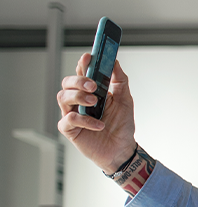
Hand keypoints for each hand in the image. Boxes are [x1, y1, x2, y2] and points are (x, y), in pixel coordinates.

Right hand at [57, 53, 136, 174]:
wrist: (122, 149)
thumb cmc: (122, 125)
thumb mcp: (125, 99)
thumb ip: (120, 80)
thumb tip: (115, 61)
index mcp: (91, 91)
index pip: (82, 73)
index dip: (83, 63)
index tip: (88, 57)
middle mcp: (79, 101)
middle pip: (67, 82)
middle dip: (79, 80)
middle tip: (93, 86)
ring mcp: (72, 114)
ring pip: (62, 97)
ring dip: (78, 96)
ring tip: (95, 103)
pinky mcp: (69, 129)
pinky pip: (68, 119)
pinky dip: (84, 120)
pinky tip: (99, 125)